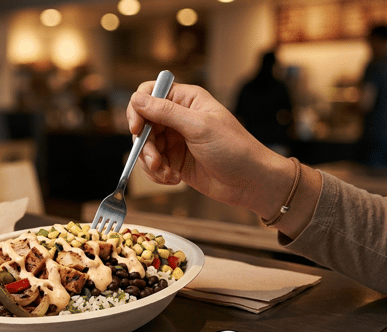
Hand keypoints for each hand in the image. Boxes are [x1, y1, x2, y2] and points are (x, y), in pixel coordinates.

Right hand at [126, 82, 320, 237]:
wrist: (250, 182)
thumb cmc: (234, 149)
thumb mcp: (198, 127)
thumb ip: (165, 112)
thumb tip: (136, 99)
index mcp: (186, 99)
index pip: (149, 94)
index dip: (138, 110)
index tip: (137, 129)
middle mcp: (178, 117)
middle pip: (143, 124)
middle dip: (145, 145)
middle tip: (155, 162)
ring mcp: (175, 140)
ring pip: (145, 146)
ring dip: (151, 163)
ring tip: (167, 174)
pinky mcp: (175, 160)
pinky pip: (153, 165)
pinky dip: (157, 174)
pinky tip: (173, 179)